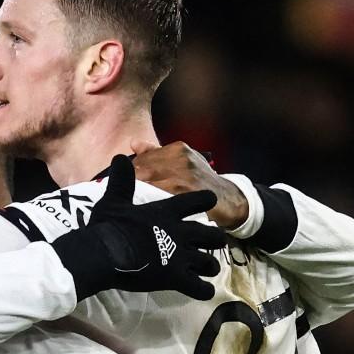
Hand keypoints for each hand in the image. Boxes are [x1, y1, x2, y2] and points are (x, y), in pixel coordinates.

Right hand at [50, 155, 225, 300]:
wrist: (106, 252)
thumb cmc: (109, 226)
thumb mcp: (114, 199)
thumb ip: (122, 180)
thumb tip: (119, 157)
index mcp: (166, 213)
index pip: (194, 202)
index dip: (204, 200)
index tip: (211, 199)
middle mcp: (179, 233)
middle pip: (210, 235)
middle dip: (215, 239)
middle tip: (215, 242)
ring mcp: (180, 256)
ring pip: (208, 261)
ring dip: (210, 265)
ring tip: (210, 269)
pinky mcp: (177, 278)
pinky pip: (199, 287)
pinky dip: (203, 290)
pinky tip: (204, 291)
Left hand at [131, 140, 247, 228]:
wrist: (228, 199)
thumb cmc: (199, 180)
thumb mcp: (181, 161)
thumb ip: (155, 152)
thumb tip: (133, 143)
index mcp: (177, 148)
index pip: (141, 158)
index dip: (130, 174)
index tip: (125, 185)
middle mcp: (181, 158)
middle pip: (142, 169)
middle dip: (131, 184)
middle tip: (125, 197)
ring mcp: (185, 175)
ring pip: (149, 183)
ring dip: (137, 194)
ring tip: (133, 204)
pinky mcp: (189, 192)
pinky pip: (161, 197)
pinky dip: (151, 203)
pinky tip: (146, 210)